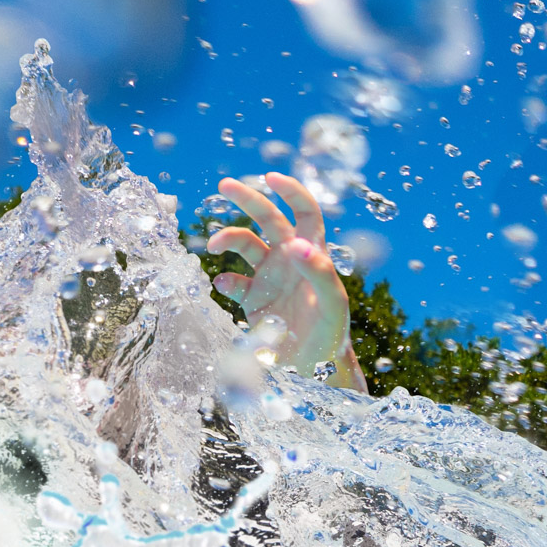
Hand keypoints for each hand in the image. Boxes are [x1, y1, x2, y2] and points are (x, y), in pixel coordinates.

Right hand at [208, 173, 364, 389]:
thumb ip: (319, 272)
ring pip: (244, 244)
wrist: (314, 369)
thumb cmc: (331, 334)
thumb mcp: (332, 304)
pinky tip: (225, 286)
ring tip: (215, 246)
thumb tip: (298, 244)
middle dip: (247, 198)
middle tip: (224, 184)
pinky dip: (224, 279)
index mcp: (312, 254)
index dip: (291, 191)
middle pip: (268, 218)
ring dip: (227, 238)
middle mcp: (289, 260)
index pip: (304, 213)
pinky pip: (232, 281)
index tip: (272, 177)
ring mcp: (269, 278)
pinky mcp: (253, 300)